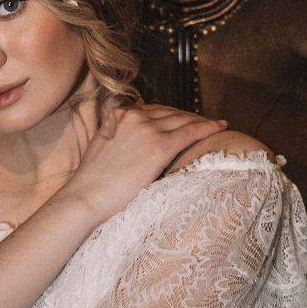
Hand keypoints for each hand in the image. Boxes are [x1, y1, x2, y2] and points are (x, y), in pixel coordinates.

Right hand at [62, 101, 230, 224]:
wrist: (86, 198)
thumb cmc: (92, 184)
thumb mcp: (102, 149)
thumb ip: (119, 138)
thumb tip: (132, 143)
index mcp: (118, 115)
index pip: (153, 109)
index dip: (171, 115)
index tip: (182, 120)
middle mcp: (134, 116)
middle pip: (170, 112)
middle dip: (188, 117)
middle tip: (204, 123)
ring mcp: (148, 129)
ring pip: (183, 119)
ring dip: (201, 121)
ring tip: (214, 126)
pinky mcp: (160, 146)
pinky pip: (191, 131)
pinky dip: (208, 127)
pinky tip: (221, 127)